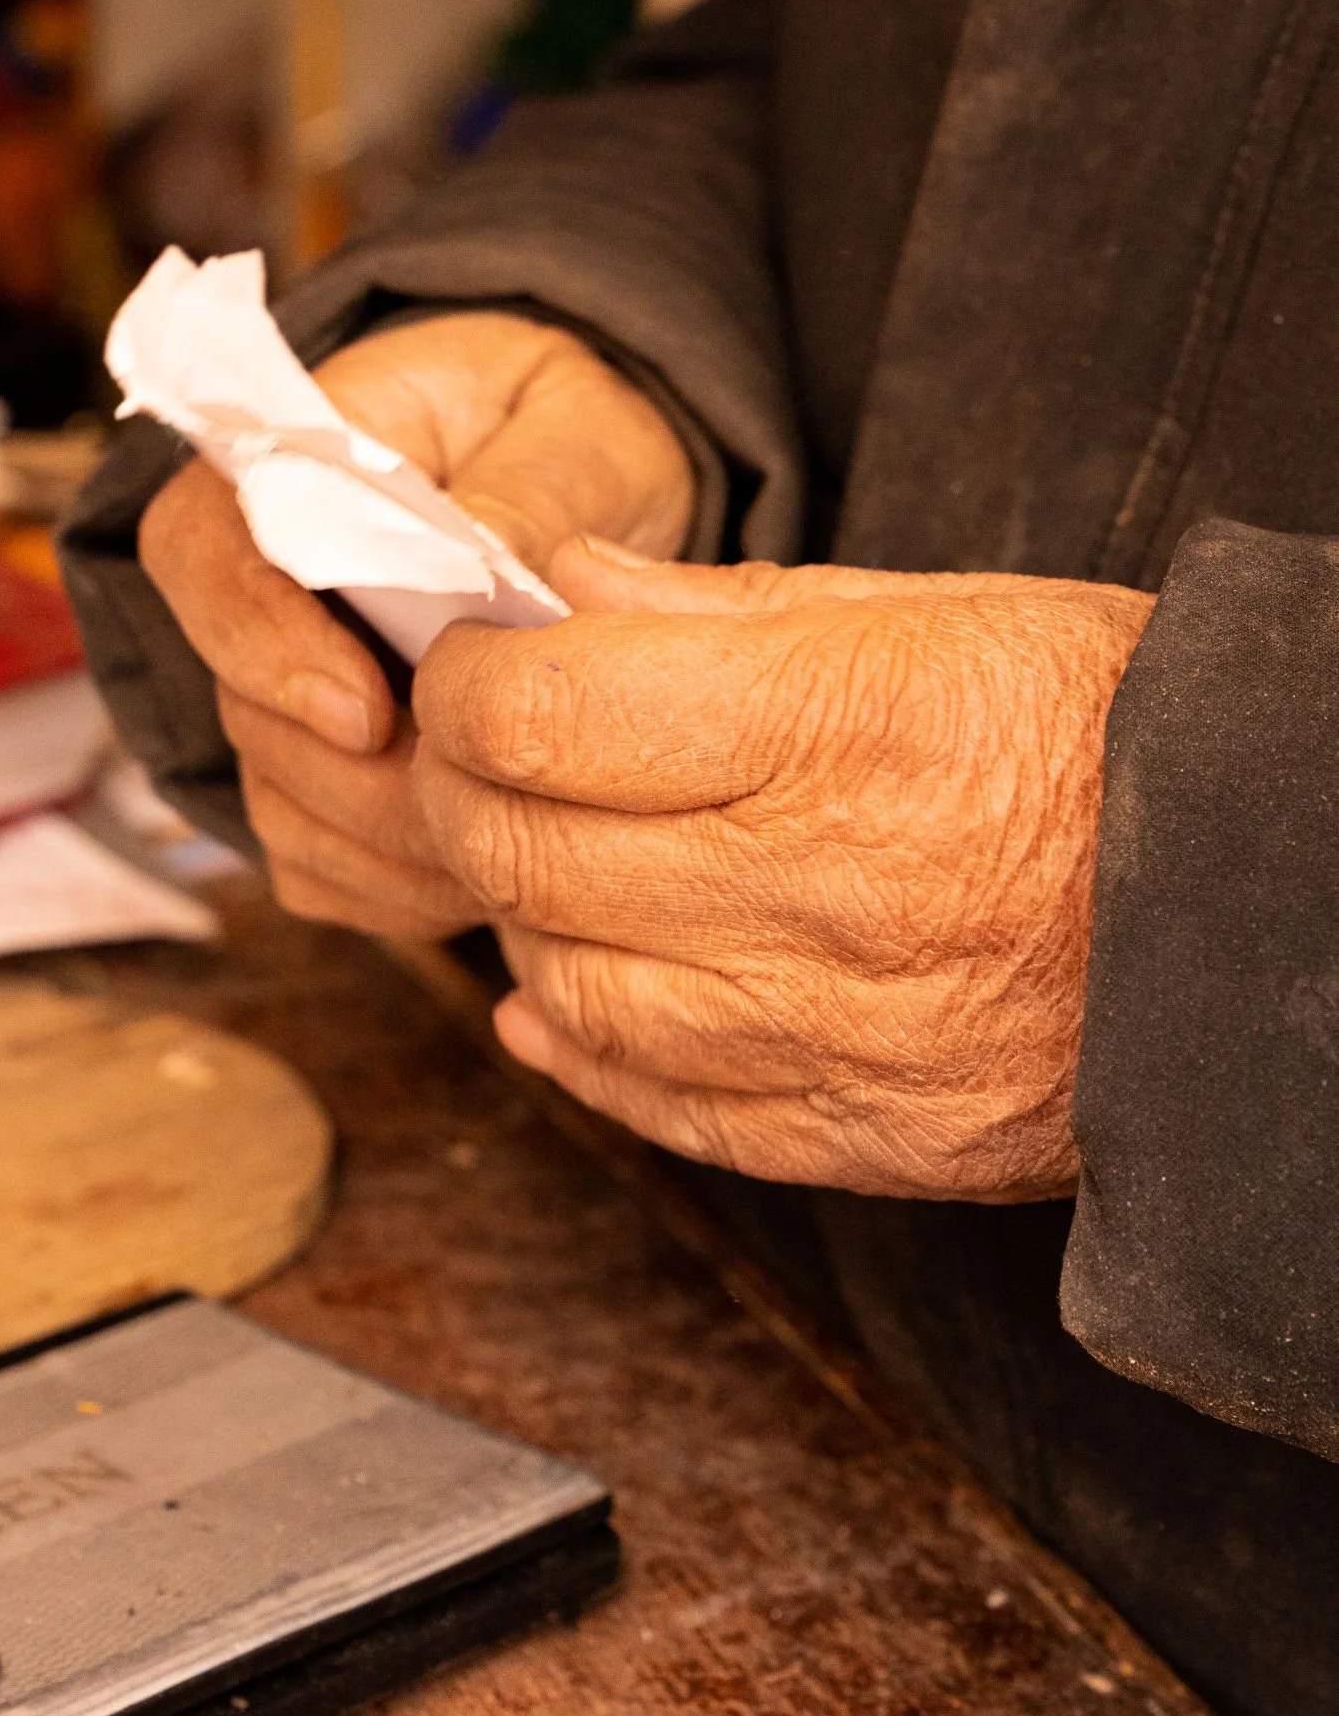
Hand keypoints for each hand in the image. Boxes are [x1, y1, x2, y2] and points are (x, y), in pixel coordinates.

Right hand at [138, 314, 693, 938]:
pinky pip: (324, 868)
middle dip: (358, 778)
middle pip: (244, 711)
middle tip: (480, 799)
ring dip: (392, 843)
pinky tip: (492, 873)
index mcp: (283, 467)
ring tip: (515, 839)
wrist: (583, 482)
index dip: (265, 648)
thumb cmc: (558, 432)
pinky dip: (401, 888)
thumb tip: (496, 568)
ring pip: (283, 806)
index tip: (364, 716)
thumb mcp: (570, 426)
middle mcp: (254, 592)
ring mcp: (278, 697)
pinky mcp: (318, 784)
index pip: (203, 555)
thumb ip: (527, 489)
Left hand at [412, 540, 1153, 1199]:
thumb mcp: (944, 613)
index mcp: (845, 725)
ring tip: (548, 855)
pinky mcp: (861, 1131)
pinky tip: (558, 995)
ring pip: (572, 987)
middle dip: (457, 791)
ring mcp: (839, 1030)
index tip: (468, 664)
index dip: (464, 684)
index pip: (546, 716)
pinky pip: (659, 1104)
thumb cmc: (1114, 730)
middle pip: (528, 855)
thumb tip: (567, 583)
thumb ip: (730, 608)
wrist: (1272, 906)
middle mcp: (826, 888)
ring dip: (519, 915)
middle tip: (475, 751)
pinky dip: (580, 1047)